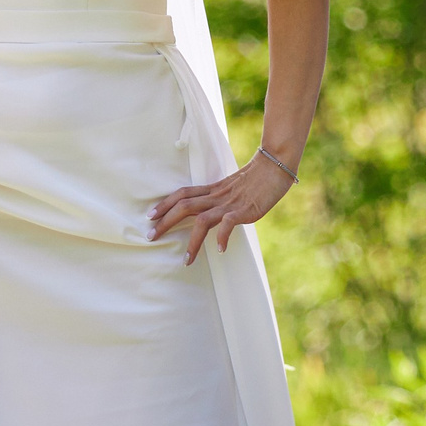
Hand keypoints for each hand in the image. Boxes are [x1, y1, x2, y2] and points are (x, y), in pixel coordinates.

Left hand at [150, 153, 294, 263]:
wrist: (275, 166)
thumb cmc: (256, 178)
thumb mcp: (232, 187)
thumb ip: (220, 197)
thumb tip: (211, 212)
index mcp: (213, 189)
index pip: (183, 194)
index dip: (164, 203)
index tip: (150, 216)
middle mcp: (217, 196)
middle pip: (184, 206)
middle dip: (165, 222)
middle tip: (151, 236)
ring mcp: (230, 203)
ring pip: (202, 220)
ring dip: (192, 241)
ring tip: (186, 259)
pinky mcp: (245, 210)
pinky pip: (229, 223)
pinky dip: (222, 237)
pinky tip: (220, 249)